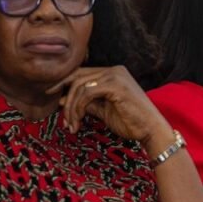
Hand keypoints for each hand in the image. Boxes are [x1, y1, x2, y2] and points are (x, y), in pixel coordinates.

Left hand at [48, 66, 171, 147]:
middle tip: (60, 116)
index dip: (64, 83)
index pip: (81, 73)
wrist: (151, 130)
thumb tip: (62, 101)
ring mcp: (115, 76)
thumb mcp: (103, 111)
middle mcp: (113, 70)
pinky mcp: (116, 85)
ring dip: (71, 107)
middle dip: (65, 97)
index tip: (51, 95)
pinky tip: (79, 120)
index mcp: (112, 73)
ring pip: (80, 86)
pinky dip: (78, 107)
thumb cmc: (130, 122)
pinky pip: (87, 93)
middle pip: (78, 78)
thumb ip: (86, 103)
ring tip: (72, 124)